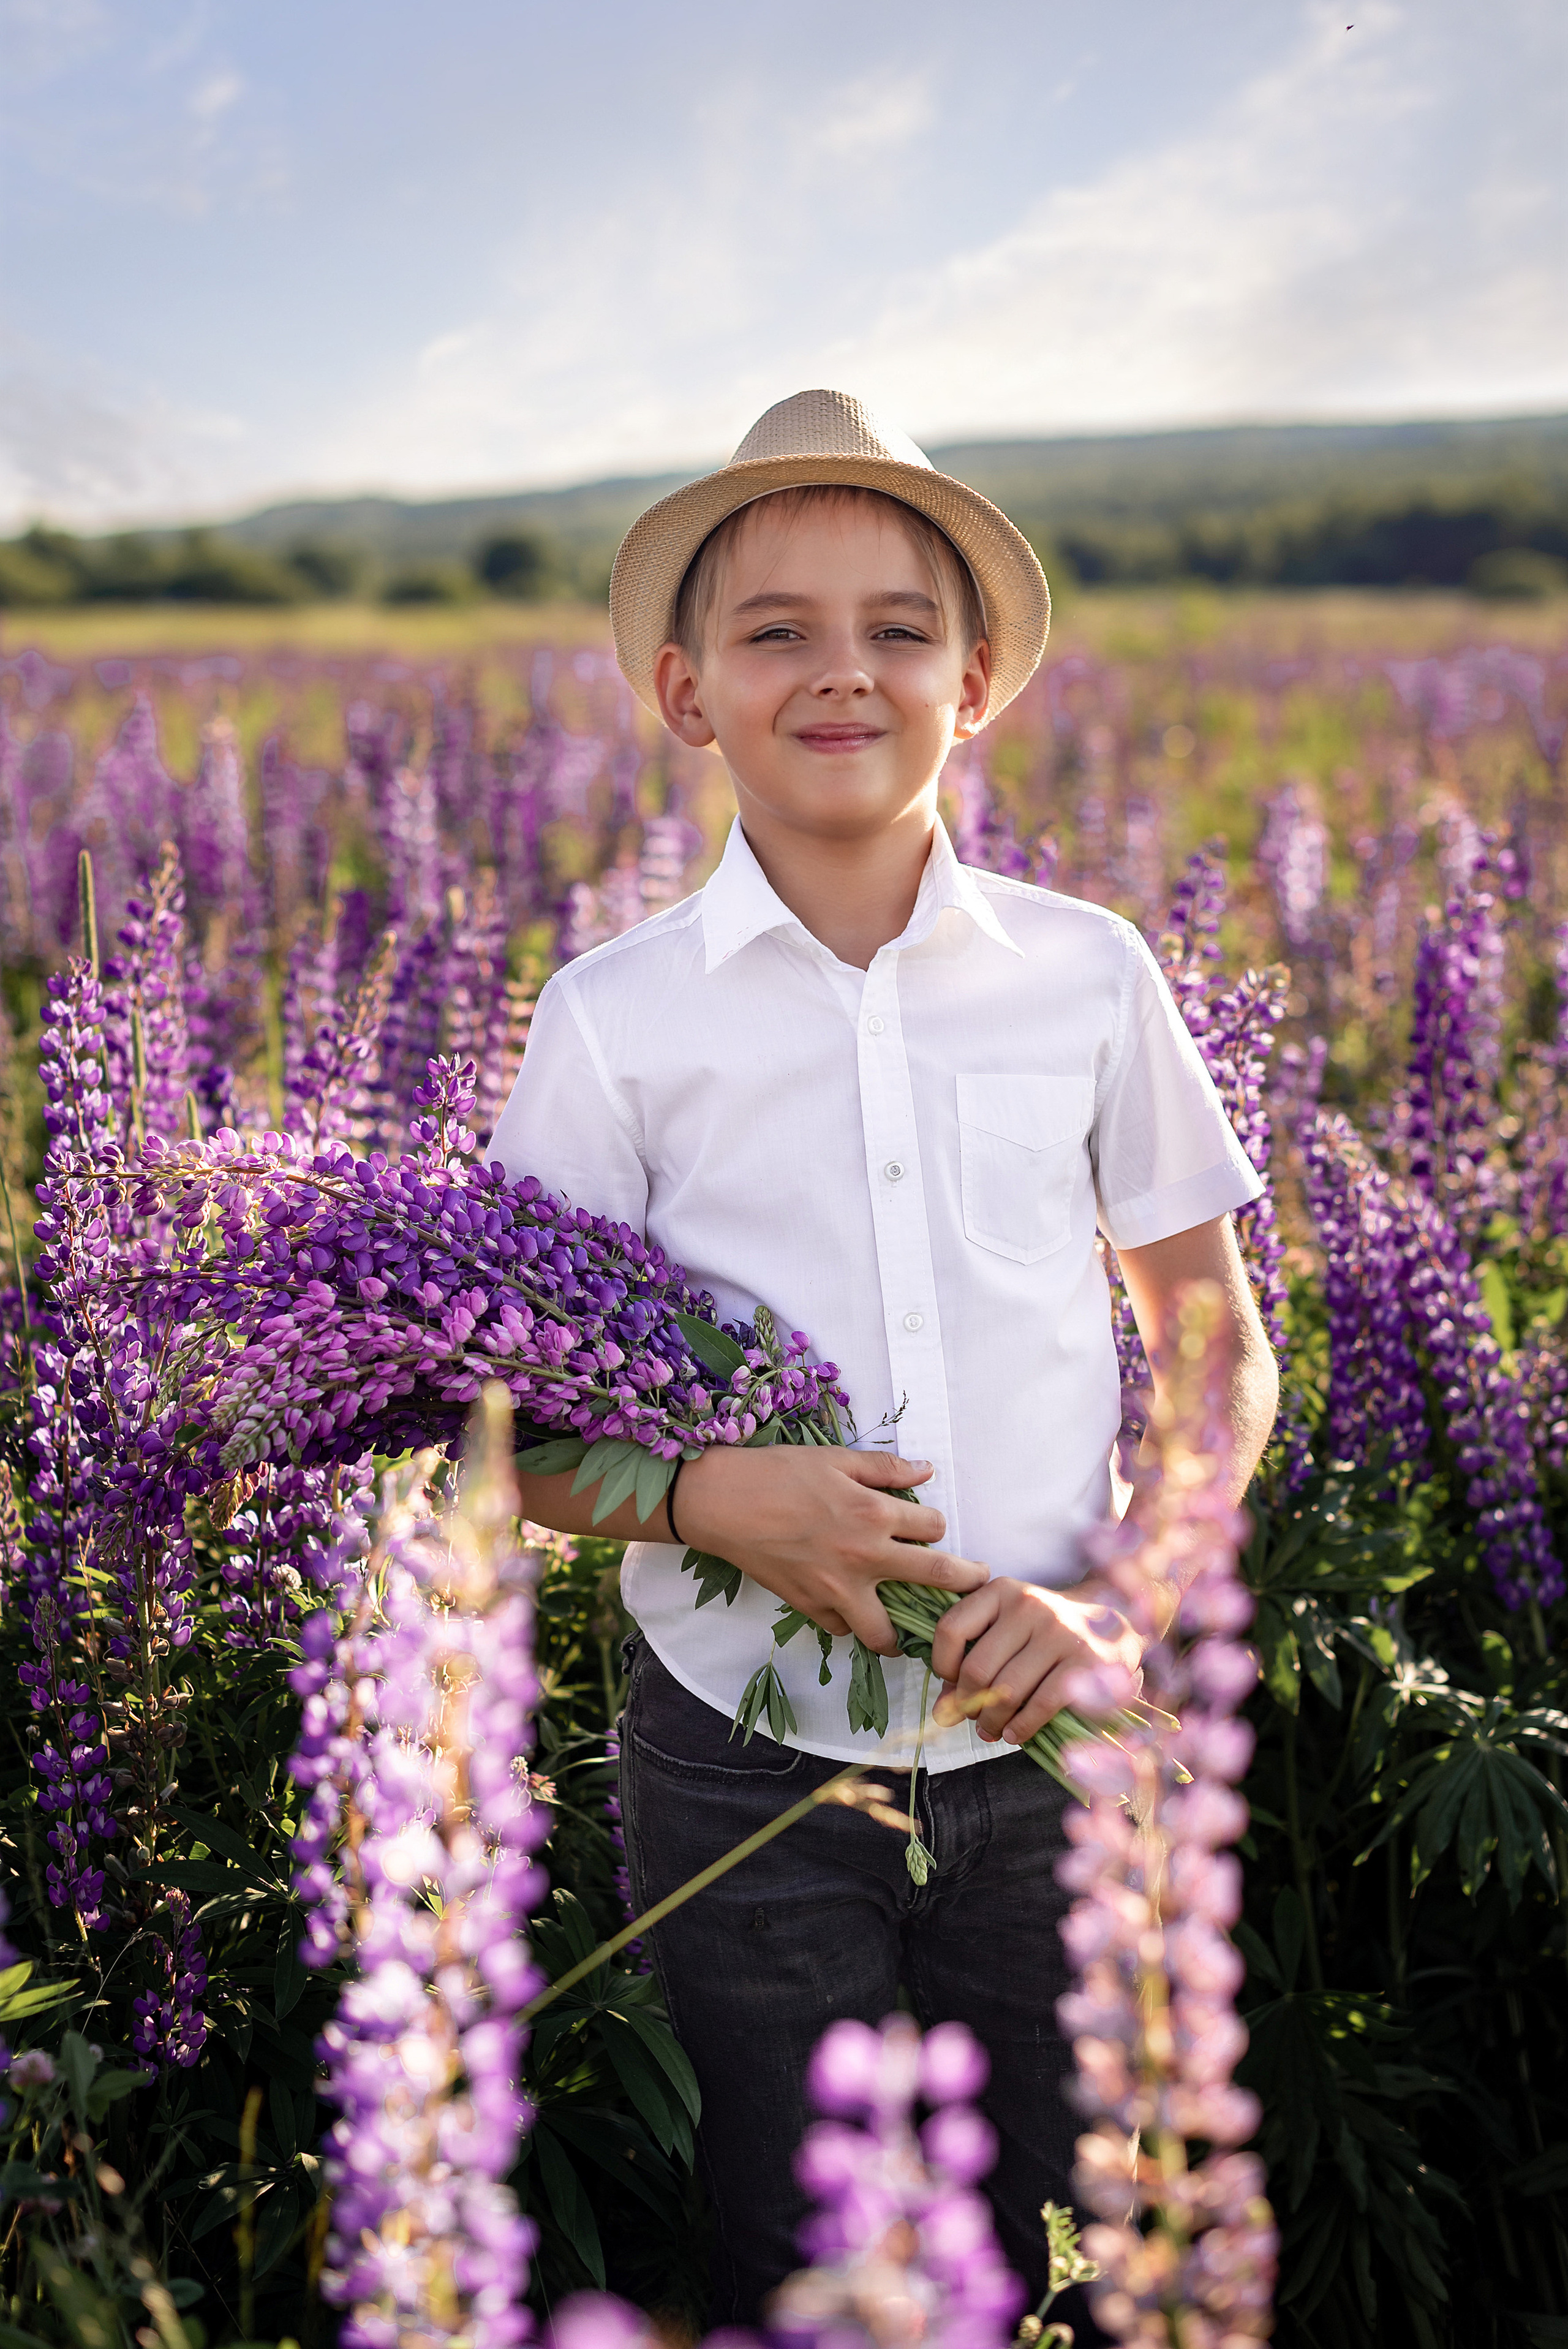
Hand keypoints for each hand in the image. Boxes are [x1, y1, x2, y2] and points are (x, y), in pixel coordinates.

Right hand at [674, 1446, 988, 1654]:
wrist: (722, 1502)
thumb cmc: (778, 1472)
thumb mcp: (836, 1458)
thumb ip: (886, 1469)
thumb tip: (927, 1470)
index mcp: (874, 1513)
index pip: (933, 1528)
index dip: (937, 1526)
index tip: (933, 1529)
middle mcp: (864, 1556)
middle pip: (935, 1577)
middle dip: (965, 1583)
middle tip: (977, 1585)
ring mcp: (837, 1589)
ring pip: (887, 1631)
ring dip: (903, 1631)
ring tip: (912, 1628)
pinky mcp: (809, 1607)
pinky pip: (842, 1628)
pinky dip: (851, 1622)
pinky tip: (853, 1609)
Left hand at [928, 1578, 1142, 1745]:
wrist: (1115, 1624)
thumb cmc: (1047, 1633)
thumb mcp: (1008, 1630)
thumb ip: (972, 1661)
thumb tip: (943, 1712)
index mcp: (1003, 1591)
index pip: (951, 1628)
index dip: (943, 1665)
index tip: (952, 1683)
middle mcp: (1030, 1606)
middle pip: (977, 1668)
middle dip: (968, 1703)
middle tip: (972, 1718)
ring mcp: (1061, 1633)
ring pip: (1006, 1691)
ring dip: (992, 1721)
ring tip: (991, 1730)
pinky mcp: (1086, 1663)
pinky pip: (1040, 1705)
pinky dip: (1021, 1727)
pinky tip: (1015, 1734)